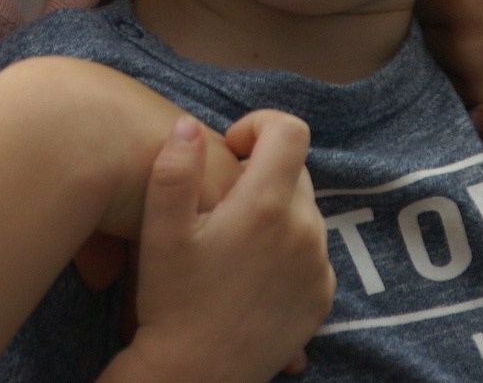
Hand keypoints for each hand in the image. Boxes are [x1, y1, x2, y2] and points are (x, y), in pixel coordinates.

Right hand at [113, 111, 333, 382]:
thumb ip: (173, 169)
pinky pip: (313, 251)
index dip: (259, 125)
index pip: (289, 131)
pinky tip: (251, 270)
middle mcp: (304, 232)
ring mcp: (318, 267)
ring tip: (234, 241)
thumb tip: (188, 125)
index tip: (231, 147)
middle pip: (297, 170)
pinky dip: (288, 247)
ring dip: (276, 211)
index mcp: (266, 206)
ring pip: (305, 211)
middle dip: (262, 172)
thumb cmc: (171, 301)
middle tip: (222, 202)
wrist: (195, 375)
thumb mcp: (159, 232)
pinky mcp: (322, 297)